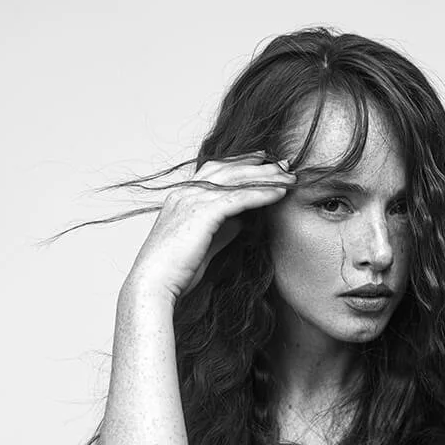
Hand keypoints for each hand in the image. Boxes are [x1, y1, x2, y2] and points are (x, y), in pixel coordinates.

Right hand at [125, 152, 297, 303]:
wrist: (154, 283)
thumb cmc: (176, 271)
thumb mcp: (203, 244)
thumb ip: (221, 229)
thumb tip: (241, 221)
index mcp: (182, 196)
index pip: (216, 170)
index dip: (241, 163)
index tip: (264, 161)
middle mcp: (186, 192)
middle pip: (229, 169)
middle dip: (259, 165)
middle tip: (284, 164)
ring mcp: (193, 200)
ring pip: (236, 179)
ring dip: (266, 176)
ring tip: (290, 176)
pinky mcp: (203, 214)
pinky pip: (239, 198)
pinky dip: (261, 193)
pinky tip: (280, 193)